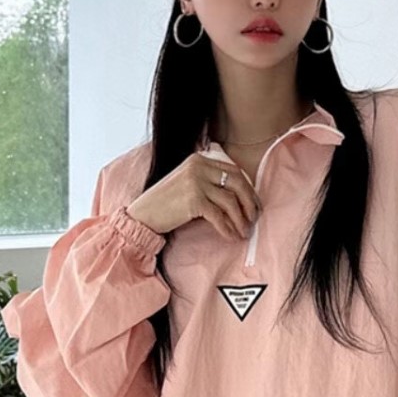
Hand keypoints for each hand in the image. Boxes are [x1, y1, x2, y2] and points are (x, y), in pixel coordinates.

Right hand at [125, 154, 261, 240]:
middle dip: (249, 202)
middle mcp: (198, 166)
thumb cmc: (167, 203)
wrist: (143, 214)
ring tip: (244, 232)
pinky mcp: (193, 200)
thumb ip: (209, 180)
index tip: (254, 204)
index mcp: (199, 159)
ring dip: (240, 219)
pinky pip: (219, 216)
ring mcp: (195, 182)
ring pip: (230, 201)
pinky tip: (231, 237)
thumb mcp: (188, 182)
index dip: (248, 188)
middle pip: (237, 183)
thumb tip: (241, 194)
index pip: (233, 171)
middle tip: (254, 218)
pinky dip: (228, 228)